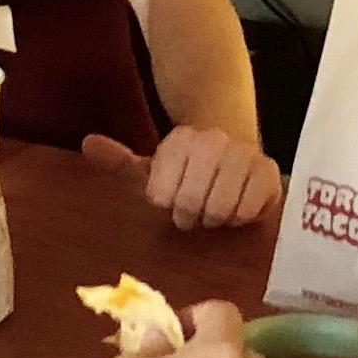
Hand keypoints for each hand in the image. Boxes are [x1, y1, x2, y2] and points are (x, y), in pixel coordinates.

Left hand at [82, 126, 281, 230]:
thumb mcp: (152, 167)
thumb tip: (87, 143)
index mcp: (181, 139)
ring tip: (216, 209)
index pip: (162, 194)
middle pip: (190, 203)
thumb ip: (119, 160)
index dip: (167, 203)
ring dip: (215, 218)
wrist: (238, 152)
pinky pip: (248, 210)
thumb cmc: (189, 170)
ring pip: (219, 209)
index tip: (173, 197)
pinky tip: (237, 207)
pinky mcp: (269, 172)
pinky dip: (240, 218)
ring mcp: (245, 154)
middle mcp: (213, 140)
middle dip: (190, 215)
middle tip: (195, 210)